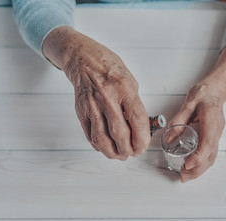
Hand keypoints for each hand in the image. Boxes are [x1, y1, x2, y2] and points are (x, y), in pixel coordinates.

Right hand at [43, 26, 150, 159]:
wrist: (84, 59)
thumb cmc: (110, 69)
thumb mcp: (131, 82)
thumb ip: (136, 105)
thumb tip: (142, 128)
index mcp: (125, 89)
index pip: (137, 119)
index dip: (142, 138)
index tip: (144, 146)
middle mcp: (108, 98)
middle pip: (119, 133)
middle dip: (129, 149)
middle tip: (134, 153)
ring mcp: (92, 105)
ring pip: (102, 138)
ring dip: (113, 152)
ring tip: (121, 155)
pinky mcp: (81, 111)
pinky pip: (89, 134)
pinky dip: (99, 146)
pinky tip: (107, 147)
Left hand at [169, 43, 225, 181]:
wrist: (216, 89)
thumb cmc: (204, 93)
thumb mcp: (188, 104)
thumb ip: (179, 121)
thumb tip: (169, 139)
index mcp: (211, 120)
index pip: (208, 143)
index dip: (198, 157)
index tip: (187, 165)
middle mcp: (217, 130)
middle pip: (211, 155)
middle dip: (198, 169)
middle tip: (183, 177)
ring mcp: (218, 134)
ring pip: (212, 156)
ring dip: (200, 169)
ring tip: (186, 176)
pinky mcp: (215, 136)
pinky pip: (211, 153)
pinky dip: (203, 163)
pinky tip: (193, 167)